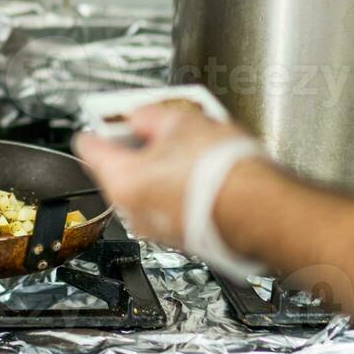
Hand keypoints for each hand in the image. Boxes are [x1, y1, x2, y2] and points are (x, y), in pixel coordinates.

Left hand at [73, 104, 255, 247]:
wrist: (264, 211)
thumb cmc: (223, 174)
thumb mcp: (181, 121)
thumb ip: (149, 116)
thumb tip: (140, 116)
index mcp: (122, 181)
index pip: (90, 148)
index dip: (99, 126)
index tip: (106, 117)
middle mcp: (133, 211)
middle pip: (120, 170)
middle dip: (138, 148)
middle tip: (158, 128)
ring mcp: (158, 229)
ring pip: (147, 191)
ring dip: (162, 170)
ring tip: (190, 149)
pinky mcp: (183, 237)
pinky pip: (170, 207)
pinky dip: (180, 191)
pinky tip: (204, 174)